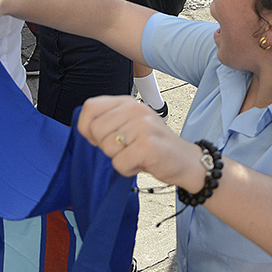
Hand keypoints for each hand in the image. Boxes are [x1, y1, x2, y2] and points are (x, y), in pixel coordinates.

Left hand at [77, 95, 204, 187]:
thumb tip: (84, 130)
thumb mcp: (130, 125)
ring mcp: (143, 126)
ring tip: (136, 155)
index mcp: (127, 102)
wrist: (186, 161)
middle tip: (125, 149)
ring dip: (118, 159)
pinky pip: (119, 163)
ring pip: (107, 147)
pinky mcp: (148, 146)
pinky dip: (127, 169)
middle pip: (96, 130)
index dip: (87, 127)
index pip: (90, 107)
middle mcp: (135, 109)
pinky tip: (141, 164)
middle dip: (105, 147)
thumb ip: (109, 122)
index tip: (97, 139)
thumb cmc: (153, 145)